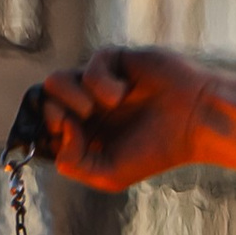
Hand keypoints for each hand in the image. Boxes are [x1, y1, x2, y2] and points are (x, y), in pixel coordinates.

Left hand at [39, 48, 216, 194]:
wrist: (192, 120)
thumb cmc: (155, 150)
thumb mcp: (109, 174)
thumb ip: (74, 163)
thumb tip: (59, 131)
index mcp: (83, 137)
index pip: (44, 132)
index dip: (43, 134)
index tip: (65, 138)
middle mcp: (86, 110)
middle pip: (43, 104)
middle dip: (52, 114)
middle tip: (77, 121)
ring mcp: (96, 84)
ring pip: (55, 81)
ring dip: (68, 96)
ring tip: (91, 109)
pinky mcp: (112, 60)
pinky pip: (90, 66)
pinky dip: (102, 83)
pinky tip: (124, 93)